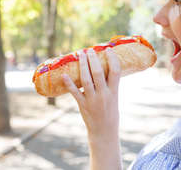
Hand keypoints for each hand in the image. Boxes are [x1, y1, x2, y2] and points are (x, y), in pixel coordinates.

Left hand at [63, 47, 121, 168]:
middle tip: (89, 50)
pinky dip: (69, 83)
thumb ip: (110, 84)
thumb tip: (103, 66)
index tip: (108, 49)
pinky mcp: (83, 105)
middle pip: (98, 73)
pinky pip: (75, 92)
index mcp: (114, 92)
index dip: (112, 59)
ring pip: (86, 80)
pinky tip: (64, 75)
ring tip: (80, 55)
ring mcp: (93, 100)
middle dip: (93, 59)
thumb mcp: (114, 97)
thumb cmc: (110, 111)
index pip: (115, 72)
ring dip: (82, 66)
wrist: (104, 131)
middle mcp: (104, 95)